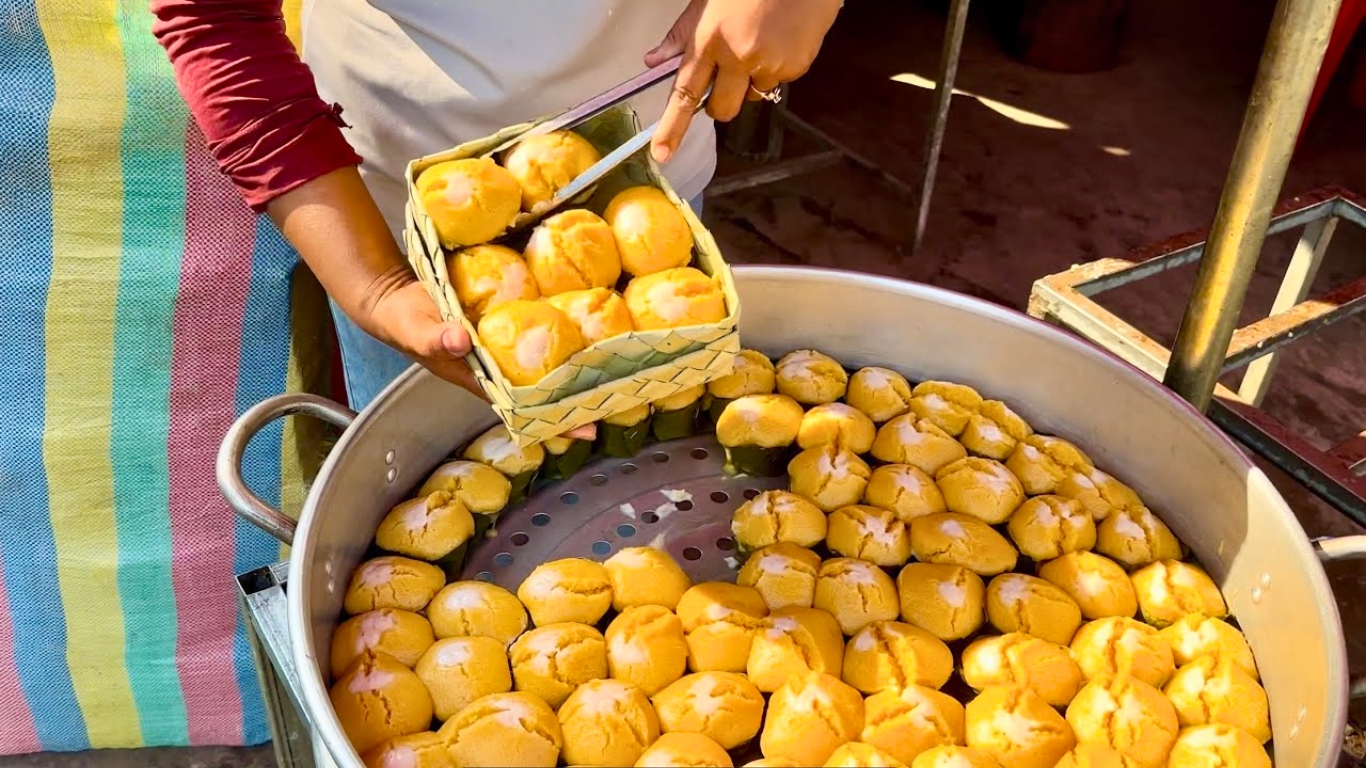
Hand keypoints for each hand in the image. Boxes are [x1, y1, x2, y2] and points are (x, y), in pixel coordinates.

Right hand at [363, 278, 598, 440]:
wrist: (396, 299)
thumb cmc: (404, 320)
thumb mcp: (416, 327)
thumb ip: (435, 336)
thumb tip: (461, 340)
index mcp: (477, 378)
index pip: (521, 406)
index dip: (551, 418)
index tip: (584, 429)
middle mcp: (494, 369)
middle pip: (539, 392)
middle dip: (572, 401)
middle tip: (612, 407)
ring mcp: (500, 351)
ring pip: (539, 368)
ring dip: (569, 372)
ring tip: (609, 376)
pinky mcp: (502, 330)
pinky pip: (532, 339)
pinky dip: (554, 340)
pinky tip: (580, 335)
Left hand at [646, 0, 843, 162]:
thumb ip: (682, 33)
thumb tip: (654, 60)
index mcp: (711, 38)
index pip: (686, 93)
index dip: (672, 127)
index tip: (662, 153)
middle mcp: (739, 57)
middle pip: (722, 110)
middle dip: (720, 102)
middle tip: (727, 74)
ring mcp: (770, 64)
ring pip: (753, 96)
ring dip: (751, 81)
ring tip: (761, 40)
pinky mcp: (796, 67)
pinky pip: (778, 82)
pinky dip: (777, 67)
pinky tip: (781, 37)